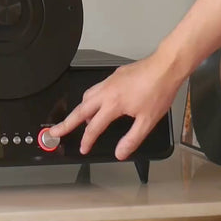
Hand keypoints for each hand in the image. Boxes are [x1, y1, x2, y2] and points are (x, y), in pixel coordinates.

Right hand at [48, 50, 181, 159]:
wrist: (166, 67)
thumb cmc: (158, 90)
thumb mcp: (148, 121)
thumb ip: (132, 139)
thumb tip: (120, 152)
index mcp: (113, 104)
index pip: (93, 127)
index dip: (87, 140)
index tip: (84, 148)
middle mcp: (106, 92)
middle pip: (80, 110)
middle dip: (66, 122)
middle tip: (55, 131)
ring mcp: (109, 82)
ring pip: (86, 96)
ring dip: (80, 109)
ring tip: (78, 119)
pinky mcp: (114, 76)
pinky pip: (96, 88)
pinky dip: (90, 98)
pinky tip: (98, 103)